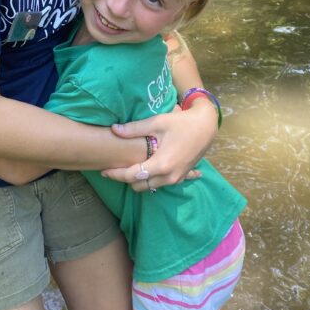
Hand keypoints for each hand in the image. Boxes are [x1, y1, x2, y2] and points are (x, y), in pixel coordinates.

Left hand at [101, 99, 217, 191]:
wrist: (206, 126)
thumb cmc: (181, 123)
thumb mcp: (157, 122)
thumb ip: (134, 129)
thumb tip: (113, 129)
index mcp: (161, 164)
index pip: (131, 176)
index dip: (115, 174)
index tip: (103, 170)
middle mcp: (168, 176)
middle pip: (138, 186)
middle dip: (125, 179)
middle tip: (115, 168)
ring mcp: (176, 179)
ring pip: (149, 187)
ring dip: (138, 180)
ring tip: (128, 167)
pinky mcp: (181, 177)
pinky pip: (160, 183)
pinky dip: (150, 179)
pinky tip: (144, 169)